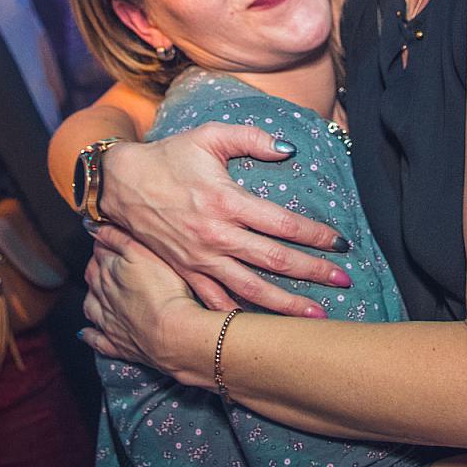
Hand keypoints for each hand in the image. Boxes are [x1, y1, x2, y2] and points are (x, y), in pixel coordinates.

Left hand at [80, 225, 212, 375]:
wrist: (171, 333)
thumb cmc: (164, 290)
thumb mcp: (143, 253)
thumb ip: (117, 238)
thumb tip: (92, 227)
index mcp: (110, 272)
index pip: (101, 252)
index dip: (104, 243)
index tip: (108, 238)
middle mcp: (104, 296)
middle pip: (93, 277)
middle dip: (96, 267)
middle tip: (103, 261)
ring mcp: (109, 322)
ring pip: (91, 306)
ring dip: (91, 298)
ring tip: (95, 292)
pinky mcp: (117, 344)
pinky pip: (97, 339)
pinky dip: (90, 334)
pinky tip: (86, 332)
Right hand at [97, 124, 350, 315]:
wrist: (121, 184)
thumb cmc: (170, 156)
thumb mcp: (210, 135)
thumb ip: (252, 138)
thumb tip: (290, 148)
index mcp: (227, 201)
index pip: (283, 224)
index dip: (316, 235)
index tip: (342, 244)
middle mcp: (216, 235)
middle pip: (275, 261)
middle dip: (314, 274)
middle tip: (345, 282)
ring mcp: (200, 259)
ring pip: (250, 290)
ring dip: (286, 305)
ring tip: (316, 316)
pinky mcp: (186, 273)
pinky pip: (216, 302)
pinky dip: (240, 319)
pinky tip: (263, 331)